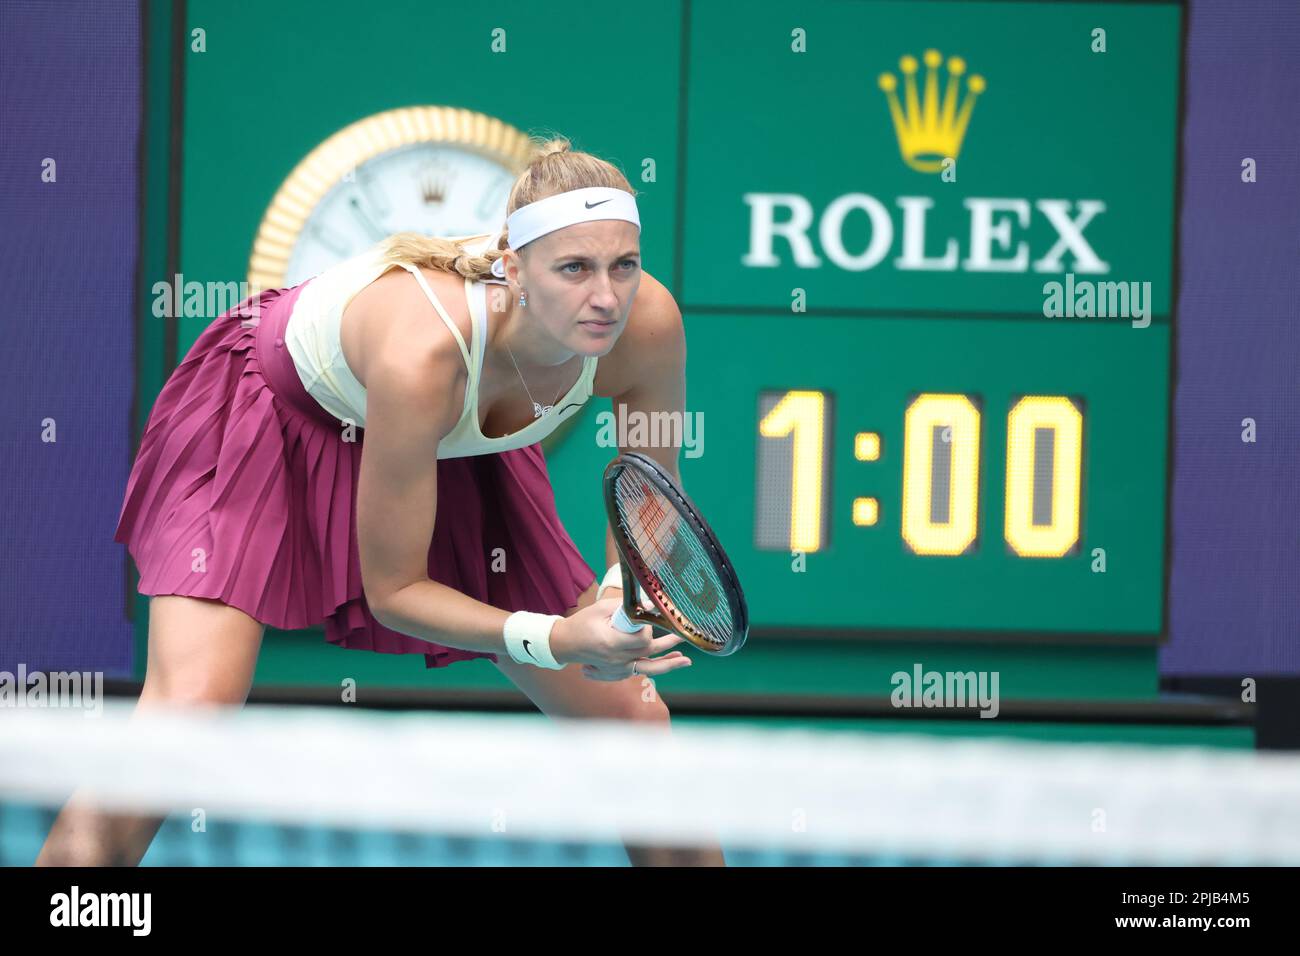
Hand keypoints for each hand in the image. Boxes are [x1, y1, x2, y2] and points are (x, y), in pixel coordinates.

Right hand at [552, 597, 691, 680]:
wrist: (564, 644)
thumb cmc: (582, 623)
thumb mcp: (601, 608)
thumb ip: (626, 607)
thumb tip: (651, 604)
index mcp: (612, 643)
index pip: (642, 640)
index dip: (648, 628)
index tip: (645, 618)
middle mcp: (616, 660)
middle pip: (649, 654)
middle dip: (668, 646)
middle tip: (683, 637)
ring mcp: (616, 669)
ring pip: (648, 668)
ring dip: (668, 664)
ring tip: (685, 661)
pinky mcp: (616, 673)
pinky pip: (638, 671)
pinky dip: (652, 667)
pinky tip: (665, 661)